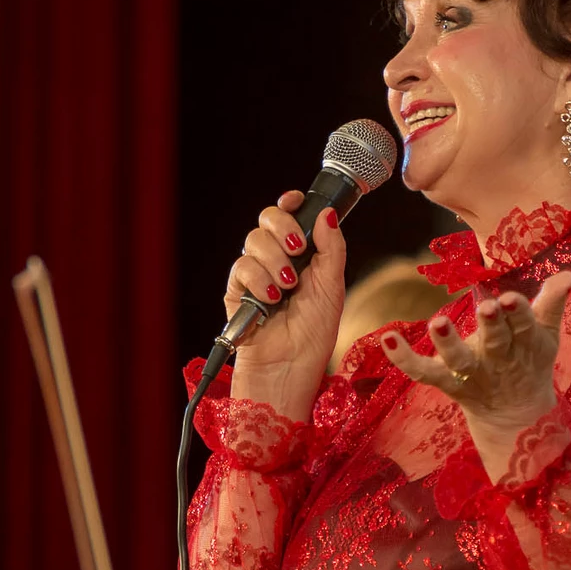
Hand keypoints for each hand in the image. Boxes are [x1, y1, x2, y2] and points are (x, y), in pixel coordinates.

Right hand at [222, 192, 346, 419]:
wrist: (291, 367)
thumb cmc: (315, 333)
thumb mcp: (333, 287)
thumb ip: (331, 248)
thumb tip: (326, 213)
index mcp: (303, 254)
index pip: (290, 215)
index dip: (290, 203)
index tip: (295, 202)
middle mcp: (278, 258)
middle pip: (268, 218)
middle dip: (283, 228)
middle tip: (298, 249)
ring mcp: (256, 273)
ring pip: (253, 240)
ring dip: (274, 260)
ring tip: (287, 287)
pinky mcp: (237, 291)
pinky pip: (241, 267)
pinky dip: (258, 280)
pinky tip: (271, 300)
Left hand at [381, 272, 570, 478]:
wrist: (518, 415)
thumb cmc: (530, 360)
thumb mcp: (547, 334)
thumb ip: (552, 303)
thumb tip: (569, 275)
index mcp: (525, 344)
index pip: (524, 327)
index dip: (517, 313)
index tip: (509, 298)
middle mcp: (497, 360)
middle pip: (494, 343)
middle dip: (491, 326)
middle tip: (486, 307)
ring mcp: (471, 373)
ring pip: (458, 361)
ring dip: (447, 343)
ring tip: (436, 322)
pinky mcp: (447, 382)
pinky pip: (423, 372)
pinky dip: (404, 359)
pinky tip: (387, 337)